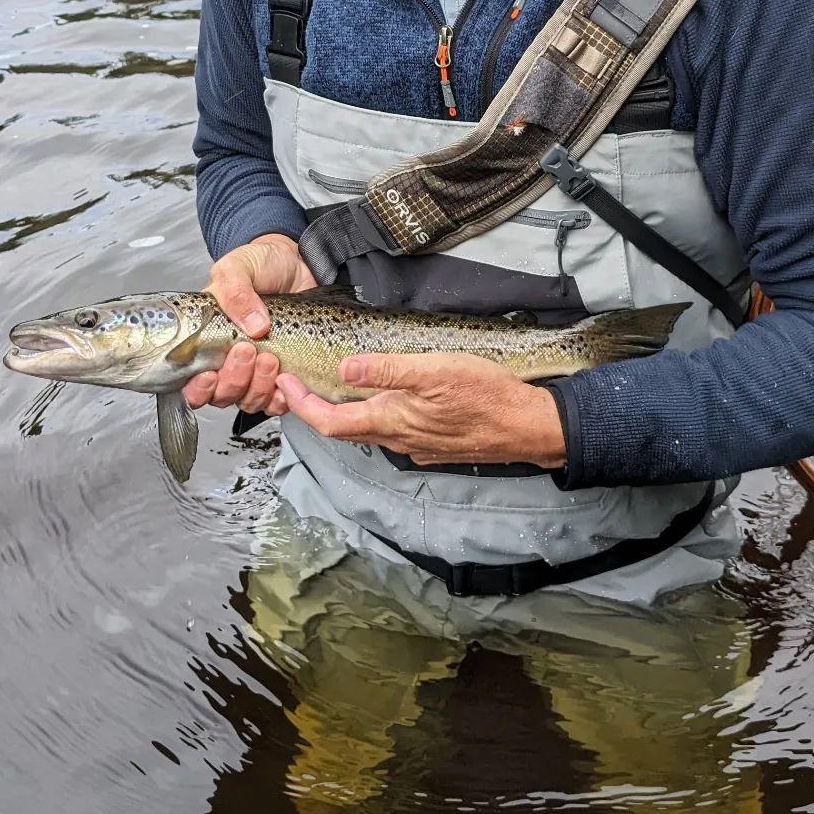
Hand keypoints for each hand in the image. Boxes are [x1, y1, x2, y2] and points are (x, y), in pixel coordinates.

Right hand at [183, 234, 316, 415]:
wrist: (298, 264)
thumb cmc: (261, 265)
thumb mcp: (239, 267)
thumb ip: (236, 291)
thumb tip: (254, 326)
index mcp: (208, 341)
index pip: (192, 382)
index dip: (197, 389)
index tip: (209, 374)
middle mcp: (230, 361)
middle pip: (222, 395)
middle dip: (234, 379)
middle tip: (247, 350)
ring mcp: (257, 370)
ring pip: (250, 400)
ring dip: (258, 385)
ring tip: (271, 357)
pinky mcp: (285, 373)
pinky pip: (279, 402)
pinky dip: (282, 397)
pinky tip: (286, 378)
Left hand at [278, 352, 566, 467]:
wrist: (529, 428)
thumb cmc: (487, 396)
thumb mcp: (436, 370)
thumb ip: (389, 369)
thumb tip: (345, 368)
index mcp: (392, 421)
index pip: (329, 422)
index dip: (301, 404)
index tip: (285, 383)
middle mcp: (399, 439)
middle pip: (343, 430)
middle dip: (315, 408)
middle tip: (298, 382)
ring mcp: (417, 446)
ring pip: (367, 432)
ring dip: (344, 412)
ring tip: (333, 386)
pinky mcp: (433, 445)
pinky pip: (392, 433)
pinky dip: (373, 416)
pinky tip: (383, 398)